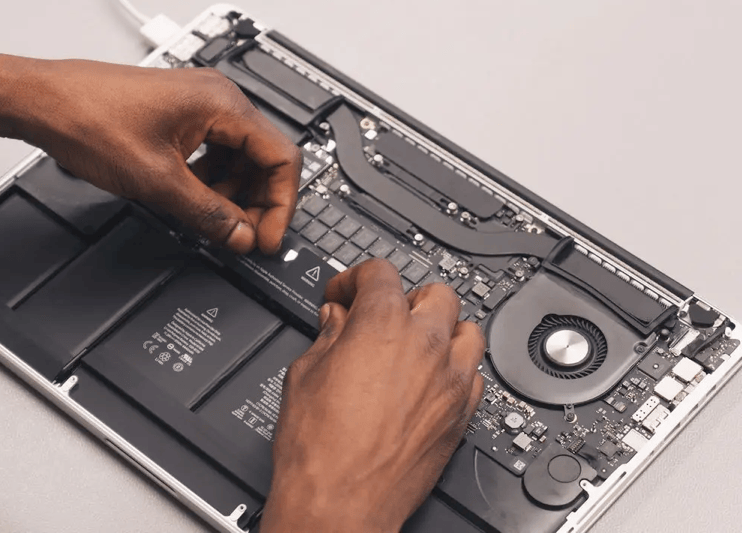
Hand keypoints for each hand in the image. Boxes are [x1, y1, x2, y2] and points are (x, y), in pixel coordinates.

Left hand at [3, 57, 301, 253]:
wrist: (43, 101)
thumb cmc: (87, 118)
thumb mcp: (157, 181)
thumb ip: (207, 213)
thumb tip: (241, 235)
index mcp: (222, 104)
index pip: (282, 157)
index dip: (281, 204)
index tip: (268, 236)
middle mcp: (218, 99)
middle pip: (264, 158)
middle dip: (257, 202)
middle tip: (242, 237)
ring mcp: (199, 107)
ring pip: (239, 159)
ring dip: (232, 195)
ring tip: (212, 222)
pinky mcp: (181, 117)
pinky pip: (214, 153)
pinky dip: (211, 182)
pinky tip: (194, 201)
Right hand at [260, 260, 484, 532]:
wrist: (341, 505)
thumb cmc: (320, 450)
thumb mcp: (304, 375)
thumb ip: (326, 336)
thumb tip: (336, 321)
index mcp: (382, 325)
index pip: (381, 272)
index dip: (355, 278)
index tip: (344, 295)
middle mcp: (425, 346)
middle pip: (436, 293)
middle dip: (405, 298)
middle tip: (380, 316)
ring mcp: (450, 381)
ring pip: (468, 330)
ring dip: (442, 329)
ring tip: (415, 343)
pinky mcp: (462, 415)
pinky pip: (474, 375)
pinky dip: (456, 369)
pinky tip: (431, 380)